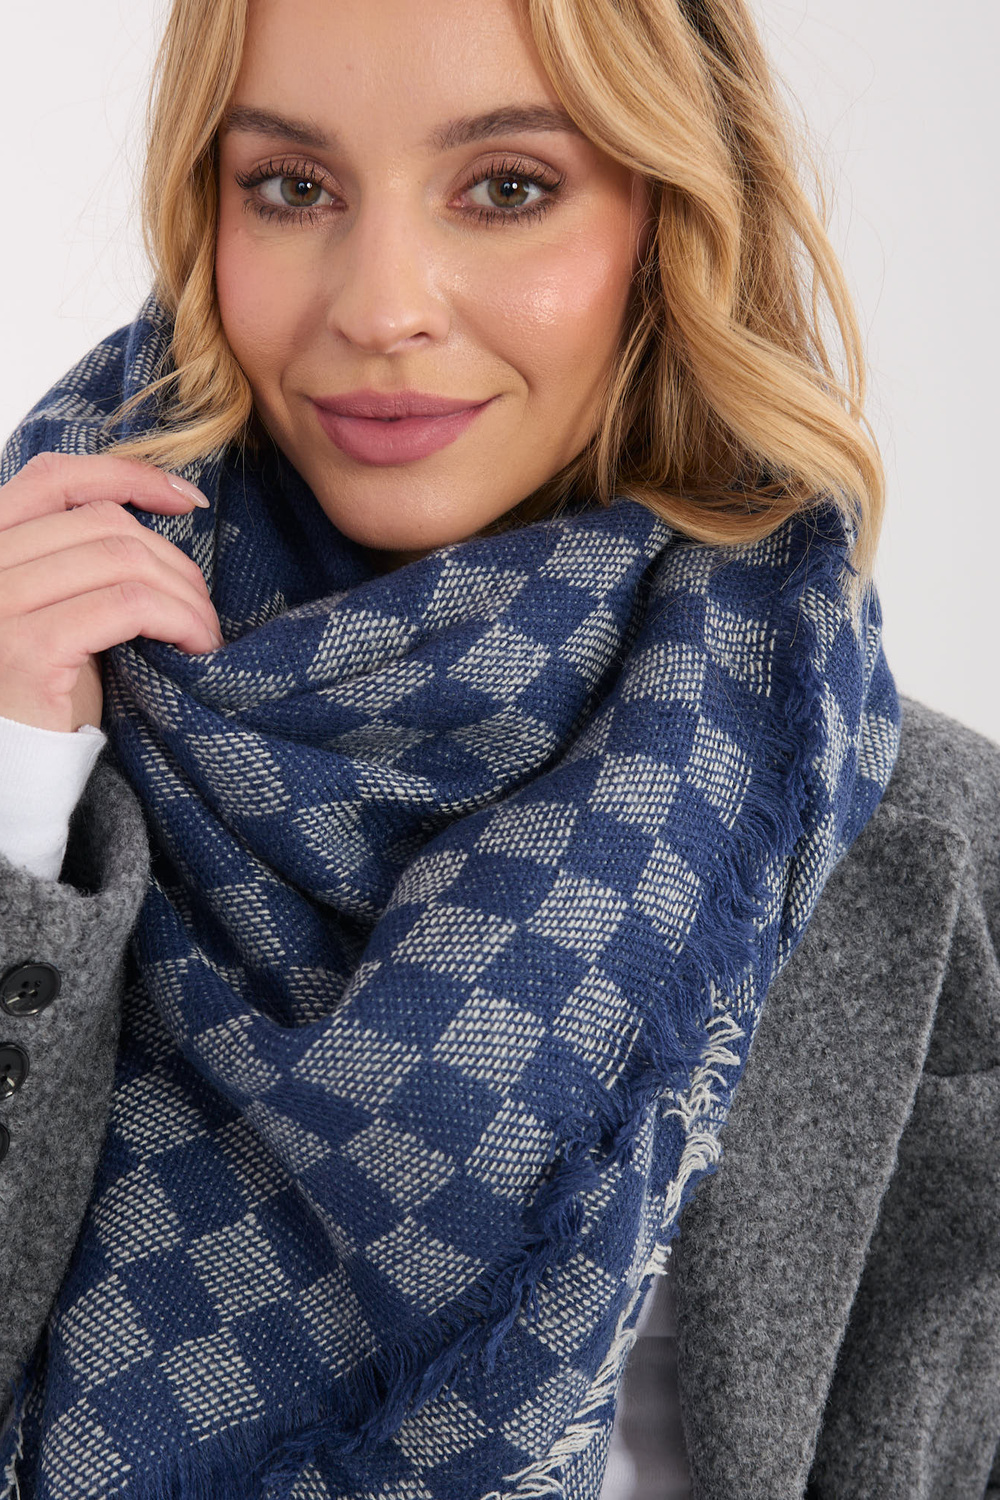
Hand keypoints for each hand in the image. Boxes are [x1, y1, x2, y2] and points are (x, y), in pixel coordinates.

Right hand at [0, 452, 222, 732]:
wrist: (15, 774)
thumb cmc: (43, 699)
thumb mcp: (56, 610)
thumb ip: (78, 561)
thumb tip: (157, 511)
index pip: (53, 477)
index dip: (127, 476)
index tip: (186, 501)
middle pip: (102, 522)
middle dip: (172, 560)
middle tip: (202, 608)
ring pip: (123, 559)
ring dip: (184, 596)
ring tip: (203, 634)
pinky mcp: (26, 647)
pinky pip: (129, 605)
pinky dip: (178, 620)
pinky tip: (195, 647)